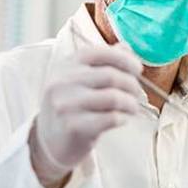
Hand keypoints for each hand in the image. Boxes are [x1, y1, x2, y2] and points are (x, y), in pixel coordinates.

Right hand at [29, 44, 141, 187]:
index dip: (124, 59)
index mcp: (66, 65)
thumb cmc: (72, 106)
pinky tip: (122, 119)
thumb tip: (126, 47)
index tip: (137, 69)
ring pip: (114, 97)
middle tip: (138, 93)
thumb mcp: (79, 79)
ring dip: (131, 103)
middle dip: (132, 84)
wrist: (49, 141)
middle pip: (111, 76)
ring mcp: (66, 105)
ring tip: (133, 108)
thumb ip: (102, 62)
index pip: (100, 53)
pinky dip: (123, 118)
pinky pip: (111, 118)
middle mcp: (63, 82)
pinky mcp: (74, 127)